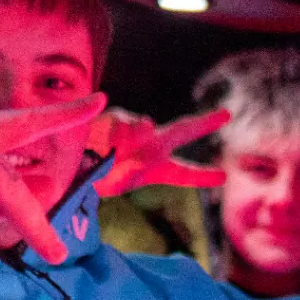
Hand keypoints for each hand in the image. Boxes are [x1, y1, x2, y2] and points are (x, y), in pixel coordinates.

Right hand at [90, 107, 228, 198]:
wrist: (73, 165)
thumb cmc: (97, 178)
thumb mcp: (115, 185)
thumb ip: (131, 167)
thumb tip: (143, 128)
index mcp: (156, 168)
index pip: (183, 173)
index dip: (202, 175)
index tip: (223, 177)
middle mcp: (151, 146)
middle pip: (182, 131)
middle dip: (204, 123)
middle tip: (227, 114)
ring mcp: (135, 129)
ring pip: (143, 128)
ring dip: (131, 141)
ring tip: (112, 155)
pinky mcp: (116, 116)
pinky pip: (120, 124)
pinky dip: (111, 136)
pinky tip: (100, 144)